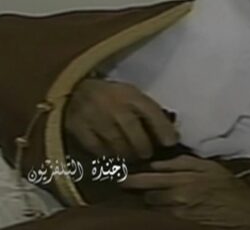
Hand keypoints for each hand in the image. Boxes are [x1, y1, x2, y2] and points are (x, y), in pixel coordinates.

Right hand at [64, 78, 178, 160]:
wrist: (77, 90)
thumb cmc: (114, 97)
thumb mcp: (134, 96)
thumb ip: (151, 113)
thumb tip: (172, 138)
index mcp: (131, 95)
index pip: (151, 112)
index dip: (164, 129)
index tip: (171, 143)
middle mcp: (114, 105)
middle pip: (134, 133)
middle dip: (144, 147)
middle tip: (147, 154)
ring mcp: (95, 117)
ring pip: (117, 144)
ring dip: (128, 155)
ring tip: (132, 158)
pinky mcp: (79, 128)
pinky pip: (97, 149)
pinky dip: (108, 155)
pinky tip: (113, 156)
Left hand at [121, 155, 249, 228]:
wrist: (244, 210)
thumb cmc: (227, 185)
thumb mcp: (207, 165)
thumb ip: (180, 162)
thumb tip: (156, 163)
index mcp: (181, 181)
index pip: (147, 180)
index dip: (131, 179)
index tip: (120, 176)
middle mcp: (176, 199)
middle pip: (146, 197)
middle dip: (143, 191)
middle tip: (141, 184)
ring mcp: (177, 215)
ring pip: (153, 208)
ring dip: (152, 202)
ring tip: (157, 195)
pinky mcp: (181, 224)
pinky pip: (162, 217)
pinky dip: (161, 211)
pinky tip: (167, 205)